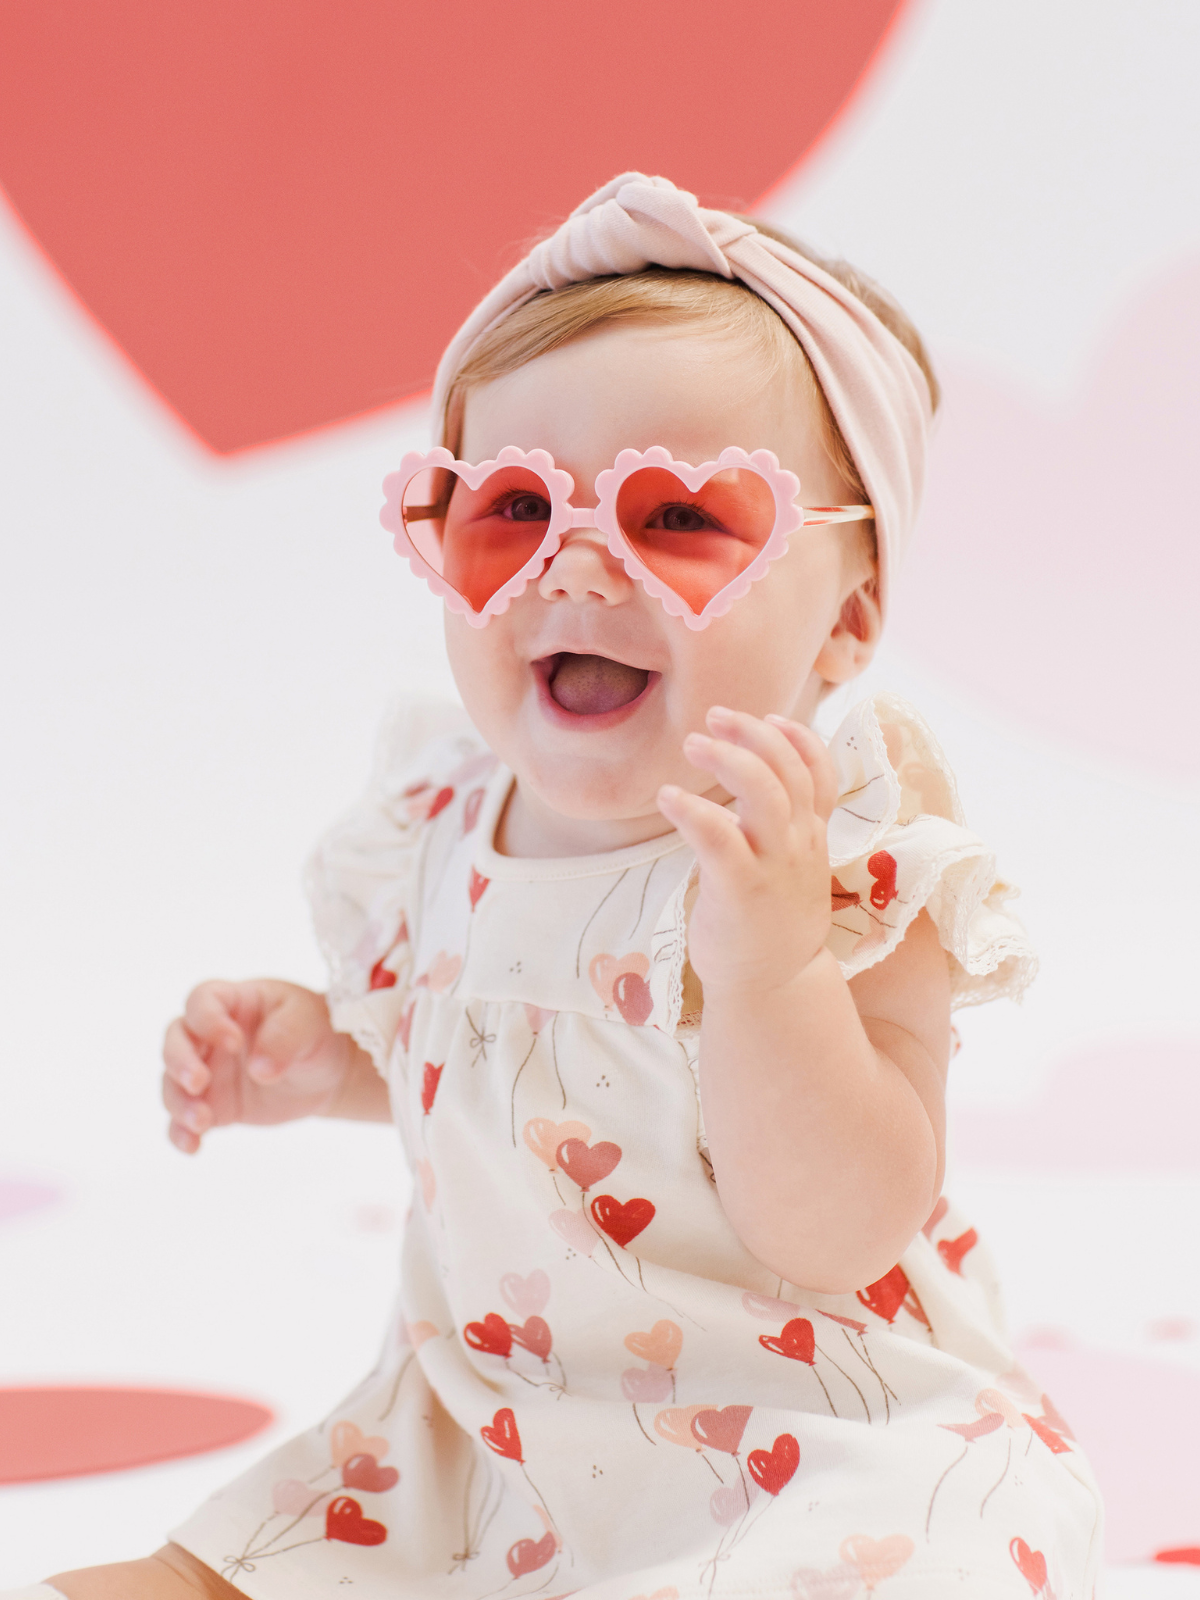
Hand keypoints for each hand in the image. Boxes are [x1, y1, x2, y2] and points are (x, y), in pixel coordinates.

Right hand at [161, 979, 358, 1152]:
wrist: (327, 1071)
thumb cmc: (315, 1031)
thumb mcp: (310, 1022)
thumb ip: (285, 1037)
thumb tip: (260, 1070)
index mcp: (233, 1001)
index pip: (202, 1001)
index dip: (208, 1020)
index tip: (234, 1043)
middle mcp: (210, 1035)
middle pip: (176, 1040)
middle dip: (179, 1062)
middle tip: (199, 1082)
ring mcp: (208, 1070)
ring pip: (173, 1082)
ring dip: (179, 1102)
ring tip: (202, 1121)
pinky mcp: (213, 1104)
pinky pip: (185, 1119)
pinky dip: (182, 1132)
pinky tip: (192, 1145)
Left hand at [656, 706, 838, 997]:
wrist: (773, 988)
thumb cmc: (769, 924)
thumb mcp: (789, 870)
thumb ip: (780, 831)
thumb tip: (751, 792)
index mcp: (810, 838)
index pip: (820, 774)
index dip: (798, 738)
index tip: (769, 715)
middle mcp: (799, 846)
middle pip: (788, 772)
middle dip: (753, 734)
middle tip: (713, 717)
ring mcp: (774, 867)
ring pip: (765, 795)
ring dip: (728, 759)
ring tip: (692, 743)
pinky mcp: (741, 891)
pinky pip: (720, 839)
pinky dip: (694, 810)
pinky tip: (668, 796)